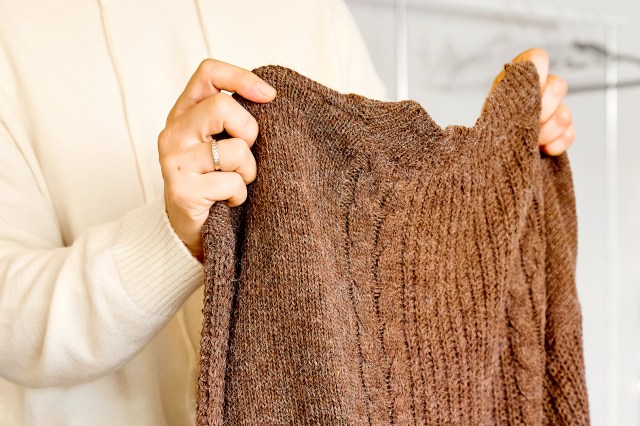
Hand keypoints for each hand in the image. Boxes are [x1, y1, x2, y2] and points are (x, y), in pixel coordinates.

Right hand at [158, 59, 276, 261]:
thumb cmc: (214, 181)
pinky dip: (240, 195)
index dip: (242, 78)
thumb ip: (232, 118)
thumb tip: (270, 96)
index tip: (269, 96)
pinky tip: (227, 202)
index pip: (208, 73)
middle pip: (222, 106)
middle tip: (246, 154)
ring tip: (236, 182)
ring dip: (248, 171)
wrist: (190, 231)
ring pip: (235, 150)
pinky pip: (232, 183)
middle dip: (249, 131)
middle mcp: (173, 132)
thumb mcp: (219, 141)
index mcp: (183, 113)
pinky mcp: (182, 191)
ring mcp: (174, 161)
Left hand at [491, 48, 574, 155]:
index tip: (530, 90)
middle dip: (543, 109)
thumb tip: (525, 85)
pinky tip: (543, 149)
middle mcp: (537, 92)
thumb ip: (507, 94)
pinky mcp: (559, 133)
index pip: (536, 58)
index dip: (538, 72)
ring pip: (565, 114)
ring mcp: (551, 112)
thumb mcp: (490, 111)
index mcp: (517, 81)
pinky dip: (557, 144)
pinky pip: (570, 134)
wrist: (488, 157)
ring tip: (530, 141)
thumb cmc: (487, 132)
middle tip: (525, 124)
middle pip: (559, 85)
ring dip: (547, 131)